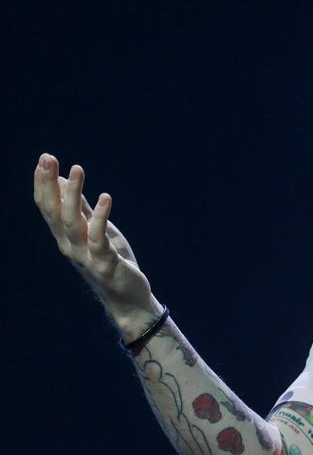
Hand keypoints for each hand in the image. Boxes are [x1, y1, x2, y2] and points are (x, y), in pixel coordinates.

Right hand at [33, 153, 160, 337]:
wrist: (127, 296)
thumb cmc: (110, 260)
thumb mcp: (95, 229)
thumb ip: (81, 208)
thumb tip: (63, 180)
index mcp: (65, 236)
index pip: (47, 207)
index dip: (43, 184)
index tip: (43, 159)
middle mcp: (69, 245)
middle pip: (54, 212)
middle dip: (49, 184)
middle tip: (48, 158)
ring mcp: (85, 255)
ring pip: (73, 222)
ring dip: (73, 194)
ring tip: (77, 169)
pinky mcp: (104, 262)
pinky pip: (99, 237)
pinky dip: (101, 217)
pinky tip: (106, 197)